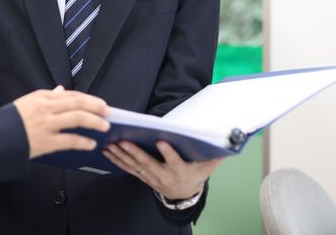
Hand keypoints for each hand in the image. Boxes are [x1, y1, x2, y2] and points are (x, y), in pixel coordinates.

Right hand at [13, 86, 110, 158]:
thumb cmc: (11, 121)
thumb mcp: (28, 102)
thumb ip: (47, 97)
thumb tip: (61, 90)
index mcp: (42, 97)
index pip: (71, 95)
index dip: (89, 99)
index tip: (100, 104)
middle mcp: (46, 107)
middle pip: (78, 103)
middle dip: (96, 107)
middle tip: (108, 112)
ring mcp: (46, 124)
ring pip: (77, 118)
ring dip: (94, 122)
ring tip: (104, 126)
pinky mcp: (46, 141)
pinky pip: (70, 140)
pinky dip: (83, 142)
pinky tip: (91, 144)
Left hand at [103, 140, 223, 199]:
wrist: (184, 194)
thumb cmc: (195, 175)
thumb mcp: (207, 167)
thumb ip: (215, 156)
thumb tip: (227, 144)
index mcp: (180, 171)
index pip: (174, 161)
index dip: (168, 153)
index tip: (162, 141)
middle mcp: (163, 175)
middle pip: (147, 163)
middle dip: (135, 152)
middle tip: (124, 141)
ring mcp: (151, 177)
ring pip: (134, 166)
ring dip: (121, 155)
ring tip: (110, 144)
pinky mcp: (142, 176)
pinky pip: (127, 169)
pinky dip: (117, 160)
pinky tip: (108, 152)